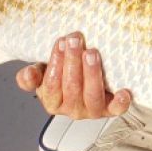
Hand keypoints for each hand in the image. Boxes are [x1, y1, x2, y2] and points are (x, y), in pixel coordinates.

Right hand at [16, 33, 131, 118]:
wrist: (83, 84)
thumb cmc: (62, 77)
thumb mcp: (42, 75)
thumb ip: (31, 76)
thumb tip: (27, 75)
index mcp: (52, 103)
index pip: (51, 85)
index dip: (55, 63)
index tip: (61, 42)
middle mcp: (72, 110)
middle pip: (72, 87)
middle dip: (73, 62)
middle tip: (75, 40)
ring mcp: (92, 110)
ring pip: (92, 95)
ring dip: (92, 73)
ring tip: (91, 53)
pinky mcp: (111, 109)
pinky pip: (116, 109)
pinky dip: (120, 103)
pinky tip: (124, 91)